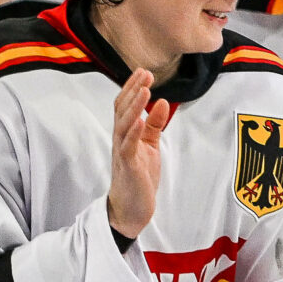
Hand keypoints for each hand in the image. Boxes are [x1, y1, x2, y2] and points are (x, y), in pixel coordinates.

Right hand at [108, 69, 171, 238]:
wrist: (131, 210)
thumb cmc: (139, 177)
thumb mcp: (150, 146)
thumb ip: (155, 125)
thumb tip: (162, 102)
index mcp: (125, 133)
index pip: (126, 105)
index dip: (133, 87)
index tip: (144, 71)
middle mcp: (120, 139)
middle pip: (122, 109)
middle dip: (133, 90)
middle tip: (145, 73)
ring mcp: (122, 152)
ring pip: (123, 124)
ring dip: (134, 106)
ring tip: (144, 89)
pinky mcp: (127, 166)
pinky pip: (127, 146)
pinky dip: (133, 131)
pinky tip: (140, 119)